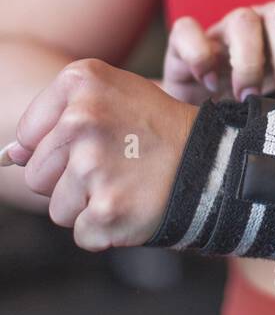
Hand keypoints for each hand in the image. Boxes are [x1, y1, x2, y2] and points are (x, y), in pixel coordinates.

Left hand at [4, 58, 198, 250]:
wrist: (213, 162)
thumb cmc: (156, 129)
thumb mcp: (110, 95)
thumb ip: (55, 117)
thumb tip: (9, 156)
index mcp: (80, 81)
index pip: (28, 137)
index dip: (59, 148)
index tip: (98, 140)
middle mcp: (82, 119)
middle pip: (38, 175)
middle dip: (70, 180)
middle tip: (116, 165)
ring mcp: (93, 166)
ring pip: (58, 208)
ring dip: (89, 205)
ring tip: (127, 183)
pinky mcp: (105, 209)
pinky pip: (82, 233)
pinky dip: (106, 229)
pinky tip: (134, 205)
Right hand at [160, 2, 274, 108]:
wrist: (198, 118)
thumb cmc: (254, 110)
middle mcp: (263, 24)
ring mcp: (224, 28)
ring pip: (242, 19)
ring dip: (249, 62)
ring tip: (246, 98)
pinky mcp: (184, 41)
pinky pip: (188, 29)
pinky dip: (199, 56)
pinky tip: (209, 84)